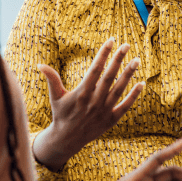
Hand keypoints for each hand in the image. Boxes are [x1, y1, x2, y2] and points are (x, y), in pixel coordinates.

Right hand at [33, 38, 143, 170]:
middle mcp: (93, 101)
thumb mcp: (56, 97)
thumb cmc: (61, 114)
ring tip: (136, 60)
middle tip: (126, 45)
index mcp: (81, 93)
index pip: (95, 69)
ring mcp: (103, 111)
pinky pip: (125, 106)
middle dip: (118, 60)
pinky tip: (142, 84)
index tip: (111, 41)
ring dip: (128, 75)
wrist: (67, 139)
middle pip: (109, 77)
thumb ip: (52, 79)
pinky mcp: (111, 120)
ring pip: (119, 89)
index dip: (103, 54)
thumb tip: (40, 65)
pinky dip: (134, 96)